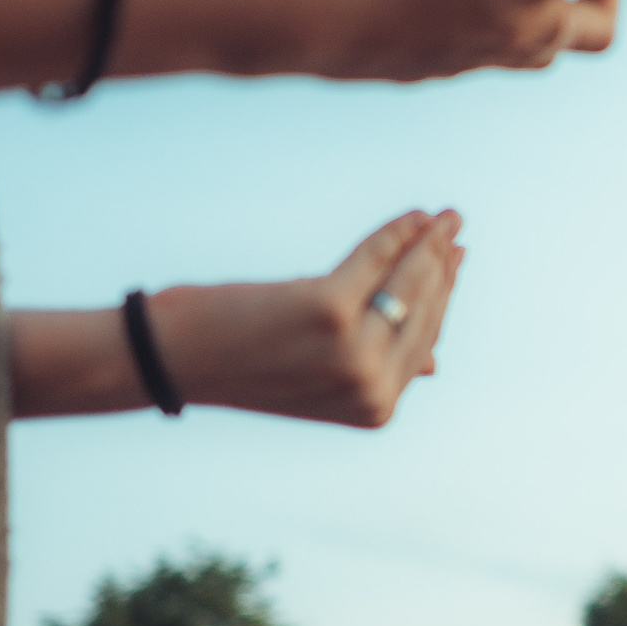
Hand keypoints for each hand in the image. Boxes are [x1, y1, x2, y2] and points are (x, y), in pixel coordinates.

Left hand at [151, 210, 464, 426]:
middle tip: (454, 226)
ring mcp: (353, 352)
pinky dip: (397, 232)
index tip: (455, 258)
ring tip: (442, 216)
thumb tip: (434, 363)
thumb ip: (376, 367)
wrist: (171, 359)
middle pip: (423, 310)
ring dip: (428, 242)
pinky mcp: (329, 311)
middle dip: (443, 263)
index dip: (444, 296)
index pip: (425, 340)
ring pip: (406, 282)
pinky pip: (375, 259)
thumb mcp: (317, 374)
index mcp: (375, 409)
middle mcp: (371, 387)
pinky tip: (413, 216)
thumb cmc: (239, 363)